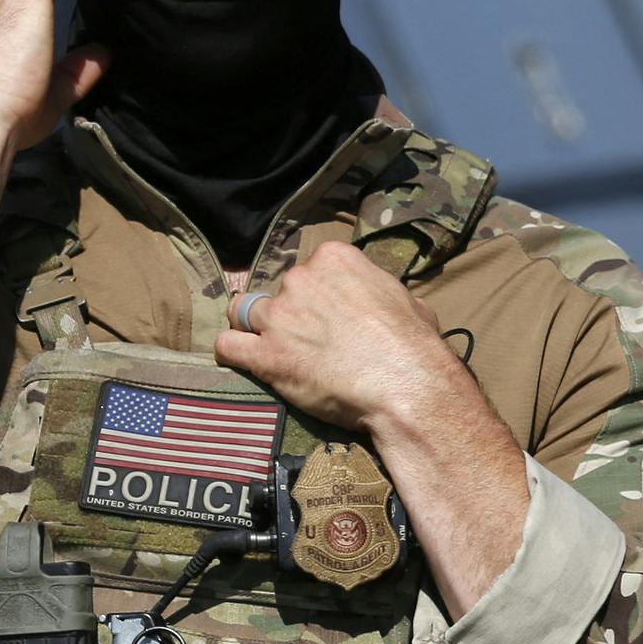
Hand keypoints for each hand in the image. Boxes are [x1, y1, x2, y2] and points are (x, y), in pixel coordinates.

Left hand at [213, 242, 464, 435]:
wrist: (404, 384)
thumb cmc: (414, 344)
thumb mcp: (407, 301)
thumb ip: (378, 293)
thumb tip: (379, 304)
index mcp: (335, 259)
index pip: (312, 268)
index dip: (320, 293)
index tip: (330, 313)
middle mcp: (300, 279)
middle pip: (280, 290)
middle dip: (292, 312)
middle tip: (312, 340)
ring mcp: (278, 316)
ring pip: (244, 312)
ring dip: (258, 329)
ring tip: (276, 349)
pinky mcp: (265, 354)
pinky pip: (227, 346)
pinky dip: (234, 353)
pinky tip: (248, 361)